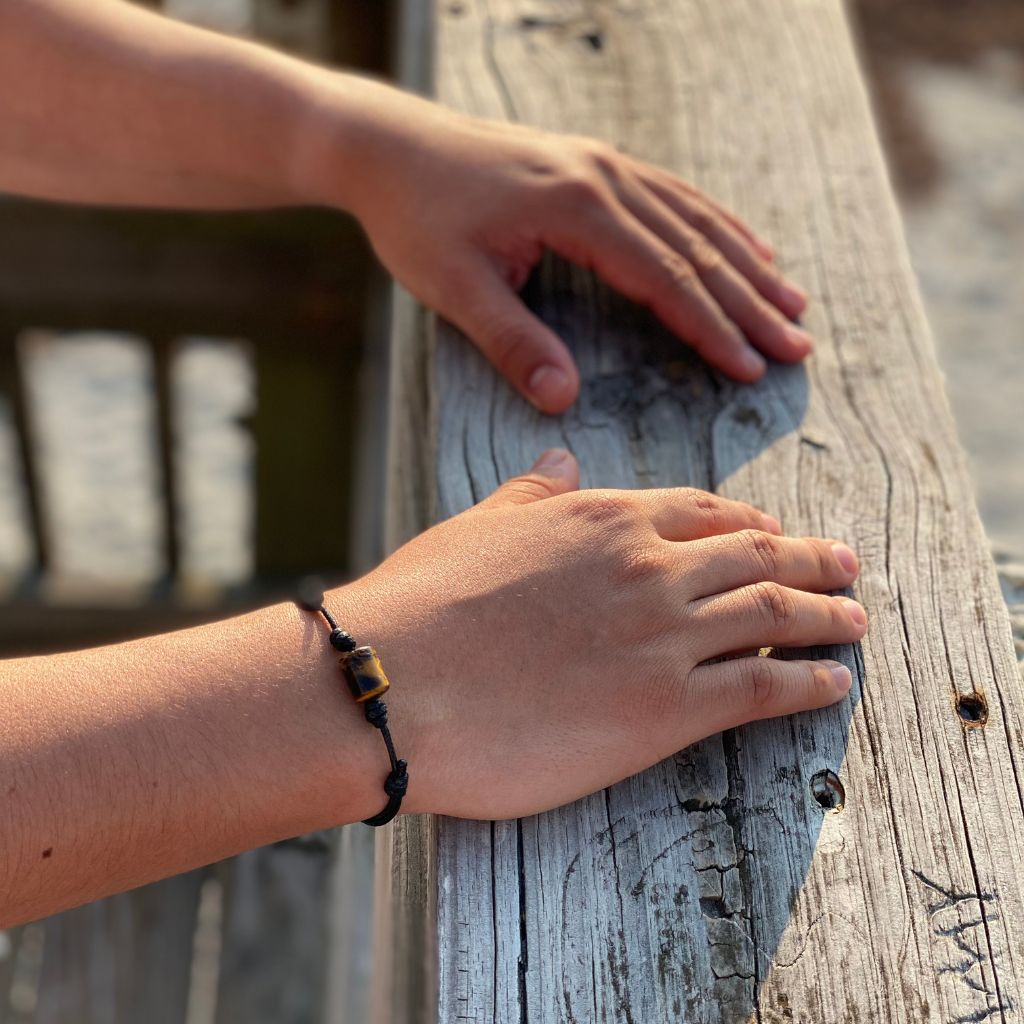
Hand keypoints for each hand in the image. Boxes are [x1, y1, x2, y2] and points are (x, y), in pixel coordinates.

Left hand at [334, 84, 810, 412]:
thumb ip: (510, 341)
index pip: (664, 277)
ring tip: (793, 304)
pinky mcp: (595, 163)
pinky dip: (718, 223)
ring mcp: (604, 163)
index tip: (751, 369)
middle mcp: (604, 177)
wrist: (389, 146)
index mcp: (576, 209)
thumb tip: (562, 400)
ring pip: (695, 217)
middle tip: (798, 348)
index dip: (711, 328)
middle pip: (696, 247)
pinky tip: (747, 244)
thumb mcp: (452, 287)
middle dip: (750, 303)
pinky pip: (674, 193)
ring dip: (748, 263)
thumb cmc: (415, 218)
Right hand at [339, 450, 864, 819]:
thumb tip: (557, 458)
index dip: (750, 524)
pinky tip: (834, 683)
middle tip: (845, 566)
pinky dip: (809, 682)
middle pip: (757, 558)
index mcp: (603, 519)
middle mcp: (649, 567)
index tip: (777, 534)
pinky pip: (763, 688)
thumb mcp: (477, 528)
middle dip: (809, 560)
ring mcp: (664, 636)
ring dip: (826, 616)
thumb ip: (529, 494)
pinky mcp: (666, 709)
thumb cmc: (422, 605)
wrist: (394, 682)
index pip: (703, 513)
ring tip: (856, 620)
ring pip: (774, 616)